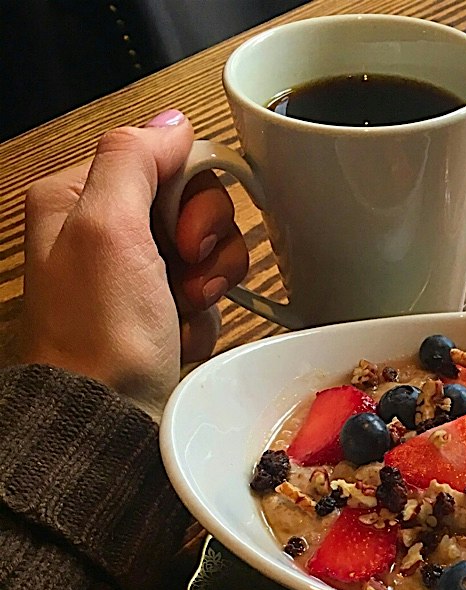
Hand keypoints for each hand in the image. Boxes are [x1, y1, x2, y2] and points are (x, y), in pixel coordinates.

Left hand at [19, 110, 248, 418]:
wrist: (111, 416)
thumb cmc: (100, 336)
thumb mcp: (108, 228)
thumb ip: (135, 160)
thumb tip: (171, 123)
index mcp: (81, 198)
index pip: (167, 160)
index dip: (193, 196)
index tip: (185, 236)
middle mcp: (109, 232)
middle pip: (195, 205)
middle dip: (205, 245)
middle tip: (184, 275)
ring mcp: (139, 274)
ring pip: (209, 251)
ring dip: (210, 282)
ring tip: (183, 310)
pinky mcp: (163, 311)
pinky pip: (209, 294)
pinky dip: (205, 315)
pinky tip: (181, 334)